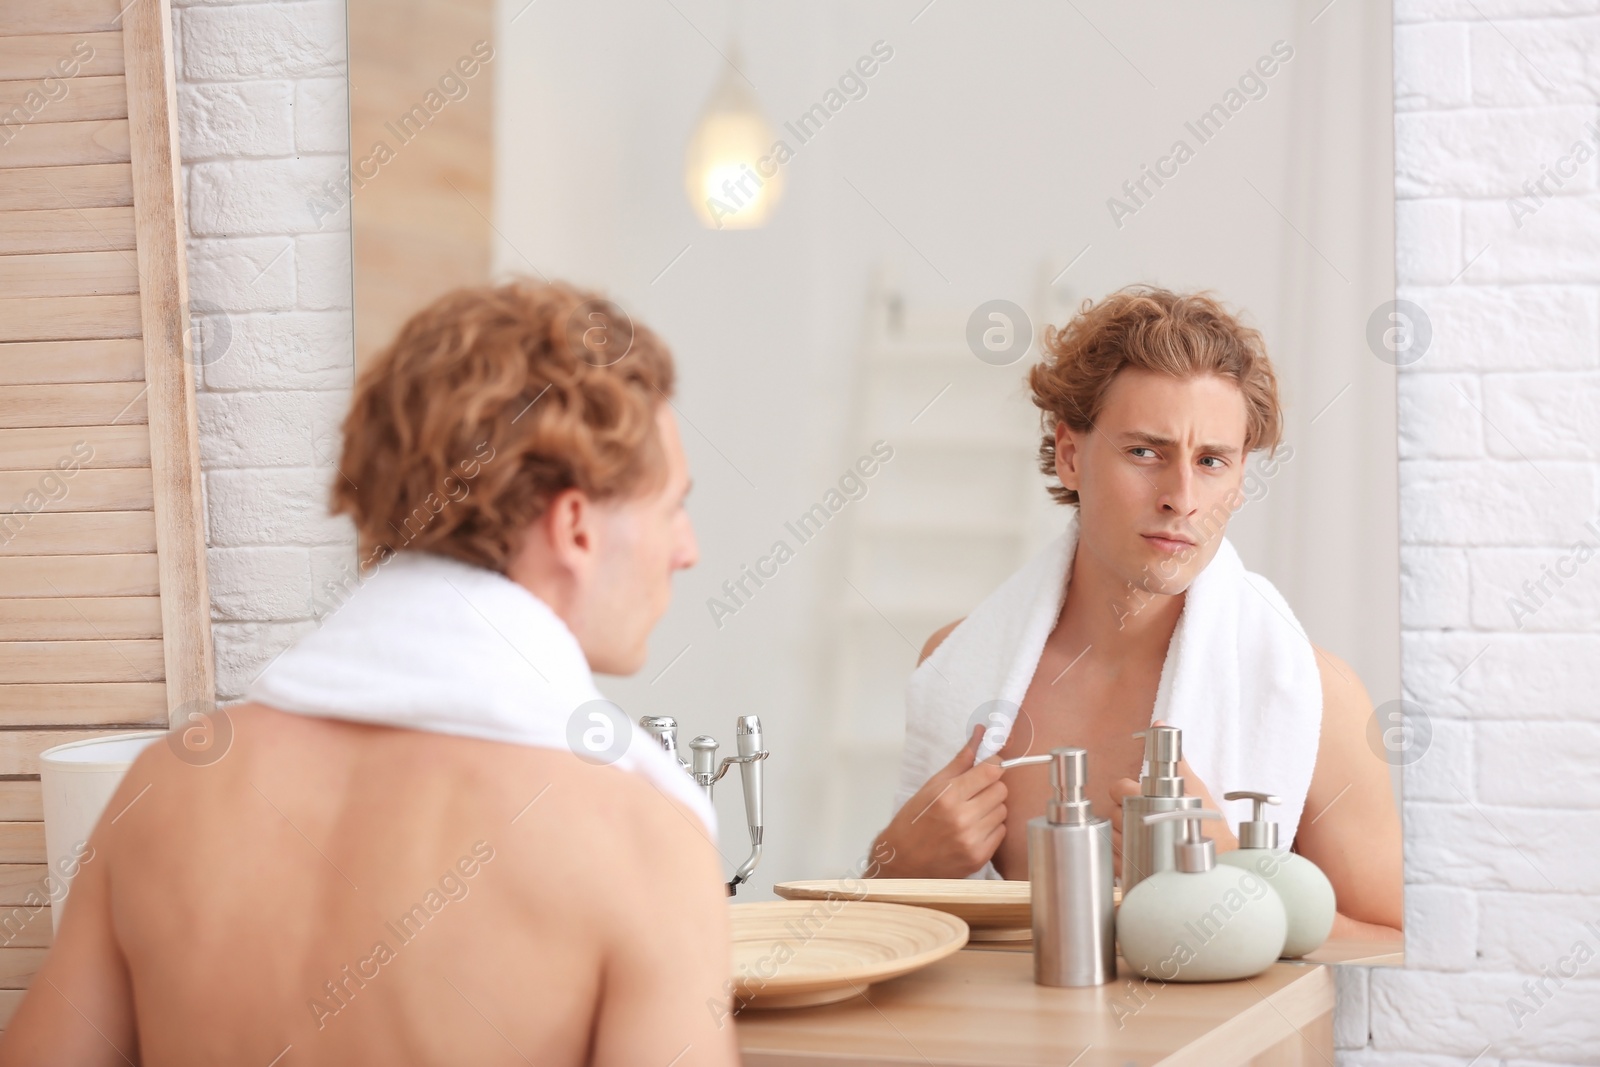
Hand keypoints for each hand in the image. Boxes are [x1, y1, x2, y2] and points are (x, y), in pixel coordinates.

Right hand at [872, 725, 1006, 877]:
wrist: (902, 862)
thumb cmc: (914, 820)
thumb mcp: (932, 786)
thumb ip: (961, 760)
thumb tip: (981, 732)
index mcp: (948, 796)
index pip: (991, 770)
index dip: (994, 764)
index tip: (989, 766)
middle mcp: (962, 818)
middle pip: (1001, 790)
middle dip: (991, 787)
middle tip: (975, 792)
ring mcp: (971, 840)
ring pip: (1003, 811)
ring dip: (991, 808)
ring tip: (972, 813)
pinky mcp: (979, 857)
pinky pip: (1001, 832)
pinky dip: (991, 828)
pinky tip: (973, 829)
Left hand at [1107, 721, 1238, 880]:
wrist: (1220, 863)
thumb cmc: (1208, 824)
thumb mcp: (1195, 787)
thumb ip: (1174, 757)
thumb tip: (1160, 724)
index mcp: (1145, 800)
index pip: (1116, 788)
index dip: (1126, 790)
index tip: (1140, 795)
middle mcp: (1133, 825)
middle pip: (1112, 810)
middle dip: (1126, 811)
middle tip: (1148, 815)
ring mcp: (1130, 850)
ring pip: (1111, 834)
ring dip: (1123, 832)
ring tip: (1146, 833)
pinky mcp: (1131, 871)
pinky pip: (1114, 858)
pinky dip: (1122, 853)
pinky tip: (1141, 850)